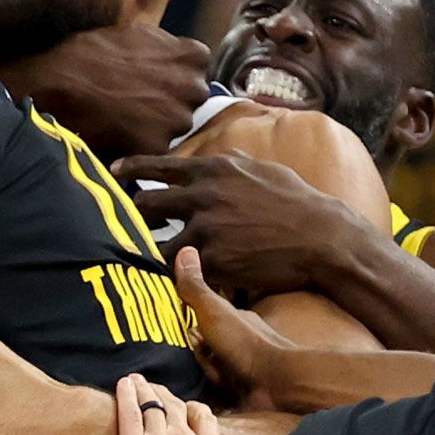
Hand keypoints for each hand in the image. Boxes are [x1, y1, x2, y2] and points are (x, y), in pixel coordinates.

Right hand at [0, 24, 210, 160]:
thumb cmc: (91, 53)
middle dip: (171, 100)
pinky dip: (140, 144)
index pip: (198, 69)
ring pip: (175, 127)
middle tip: (139, 100)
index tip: (157, 78)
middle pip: (191, 100)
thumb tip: (176, 55)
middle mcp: (193, 89)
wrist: (59, 83)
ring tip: (125, 117)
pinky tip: (119, 133)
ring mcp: (178, 120)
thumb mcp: (136, 34)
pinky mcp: (158, 147)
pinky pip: (155, 149)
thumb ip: (166, 47)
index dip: (176, 74)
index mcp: (192, 58)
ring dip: (157, 125)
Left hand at [113, 152, 369, 295]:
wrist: (321, 237)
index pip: (159, 165)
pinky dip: (172, 275)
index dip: (131, 168)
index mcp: (213, 169)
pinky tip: (165, 281)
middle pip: (146, 204)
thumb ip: (234, 162)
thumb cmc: (297, 202)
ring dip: (148, 251)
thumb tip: (220, 154)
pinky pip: (180, 270)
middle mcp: (202, 195)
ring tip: (139, 259)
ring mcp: (205, 229)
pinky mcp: (212, 261)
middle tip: (126, 224)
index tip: (113, 172)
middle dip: (133, 216)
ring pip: (156, 243)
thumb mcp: (264, 169)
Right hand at [173, 248, 292, 399]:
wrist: (278, 386)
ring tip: (205, 372)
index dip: (185, 321)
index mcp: (233, 316)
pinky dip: (212, 388)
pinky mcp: (241, 388)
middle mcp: (237, 338)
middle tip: (192, 354)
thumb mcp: (214, 311)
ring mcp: (241, 364)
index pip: (200, 314)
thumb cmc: (248, 345)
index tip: (172, 327)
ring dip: (204, 371)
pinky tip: (211, 388)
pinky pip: (216, 387)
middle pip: (201, 344)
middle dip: (194, 352)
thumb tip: (185, 249)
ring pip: (208, 366)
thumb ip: (196, 287)